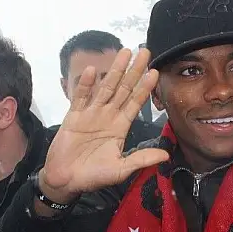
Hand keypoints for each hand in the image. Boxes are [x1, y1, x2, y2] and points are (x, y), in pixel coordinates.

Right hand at [40, 48, 168, 202]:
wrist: (66, 180)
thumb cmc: (94, 175)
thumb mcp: (121, 169)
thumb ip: (141, 159)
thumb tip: (166, 155)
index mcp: (120, 127)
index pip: (135, 103)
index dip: (145, 88)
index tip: (155, 72)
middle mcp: (108, 116)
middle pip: (123, 89)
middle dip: (134, 71)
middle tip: (144, 51)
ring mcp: (90, 114)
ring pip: (105, 88)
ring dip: (114, 70)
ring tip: (124, 52)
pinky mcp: (73, 117)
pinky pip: (80, 98)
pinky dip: (85, 85)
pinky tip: (90, 70)